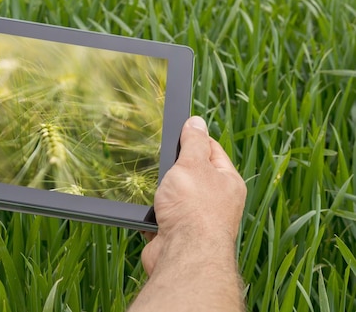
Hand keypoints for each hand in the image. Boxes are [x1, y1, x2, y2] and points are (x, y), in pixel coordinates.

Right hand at [141, 116, 245, 274]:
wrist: (183, 255)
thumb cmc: (194, 208)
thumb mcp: (192, 163)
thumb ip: (194, 141)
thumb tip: (197, 122)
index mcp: (227, 182)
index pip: (212, 151)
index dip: (195, 139)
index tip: (179, 130)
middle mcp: (216, 201)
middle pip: (192, 173)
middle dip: (174, 168)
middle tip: (163, 160)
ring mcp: (196, 220)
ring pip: (174, 196)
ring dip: (162, 192)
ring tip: (157, 188)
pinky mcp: (177, 235)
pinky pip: (161, 216)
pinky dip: (153, 213)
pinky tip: (149, 209)